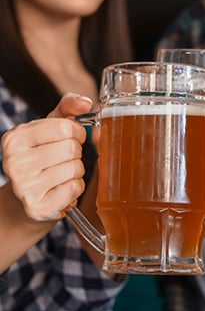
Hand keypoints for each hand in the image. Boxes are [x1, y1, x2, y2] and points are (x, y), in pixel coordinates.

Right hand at [1, 93, 92, 220]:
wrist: (28, 197)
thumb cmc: (43, 155)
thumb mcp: (51, 126)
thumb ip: (69, 107)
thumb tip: (86, 103)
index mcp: (15, 139)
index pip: (65, 127)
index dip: (77, 132)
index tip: (71, 138)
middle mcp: (14, 163)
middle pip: (71, 148)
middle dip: (76, 152)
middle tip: (64, 158)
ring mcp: (24, 187)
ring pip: (76, 168)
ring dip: (77, 170)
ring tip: (62, 173)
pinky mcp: (37, 207)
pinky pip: (75, 188)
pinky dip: (76, 187)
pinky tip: (62, 188)